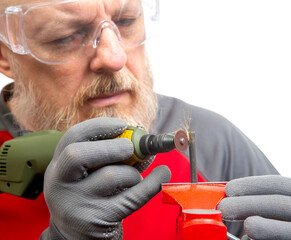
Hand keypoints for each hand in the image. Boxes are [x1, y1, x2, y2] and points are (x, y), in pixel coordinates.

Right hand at [40, 117, 170, 239]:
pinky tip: (162, 175)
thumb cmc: (90, 197)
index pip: (72, 137)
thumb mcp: (91, 175)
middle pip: (77, 154)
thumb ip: (114, 157)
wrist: (78, 238)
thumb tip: (145, 143)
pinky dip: (153, 183)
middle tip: (129, 148)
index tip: (121, 125)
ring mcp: (76, 204)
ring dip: (132, 172)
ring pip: (110, 176)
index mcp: (58, 166)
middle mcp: (60, 184)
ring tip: (134, 178)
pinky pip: (133, 197)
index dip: (98, 127)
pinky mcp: (97, 221)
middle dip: (110, 146)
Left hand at [218, 175, 290, 239]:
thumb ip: (267, 201)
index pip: (279, 184)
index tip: (229, 189)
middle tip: (224, 208)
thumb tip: (228, 198)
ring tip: (245, 225)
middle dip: (247, 204)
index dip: (251, 185)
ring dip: (262, 227)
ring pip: (288, 230)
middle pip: (279, 204)